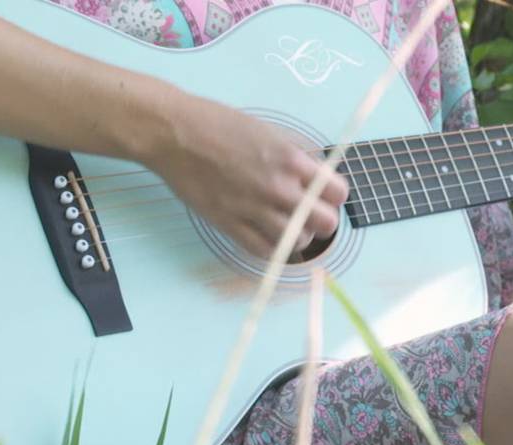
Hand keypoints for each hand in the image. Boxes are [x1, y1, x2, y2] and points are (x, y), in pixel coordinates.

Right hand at [141, 94, 348, 257]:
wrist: (175, 133)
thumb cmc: (217, 124)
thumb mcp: (267, 132)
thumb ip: (292, 158)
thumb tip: (310, 178)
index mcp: (291, 159)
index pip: (337, 192)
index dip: (334, 197)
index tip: (324, 197)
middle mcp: (279, 187)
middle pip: (325, 223)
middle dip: (322, 221)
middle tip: (309, 215)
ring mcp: (254, 209)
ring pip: (297, 241)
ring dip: (298, 236)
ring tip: (288, 228)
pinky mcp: (230, 224)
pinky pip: (265, 251)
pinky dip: (272, 249)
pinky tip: (268, 238)